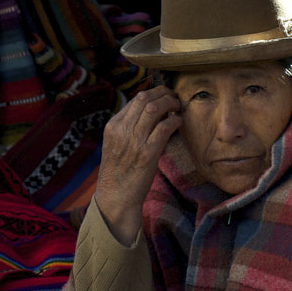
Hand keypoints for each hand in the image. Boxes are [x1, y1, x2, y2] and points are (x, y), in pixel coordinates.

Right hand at [95, 86, 180, 244]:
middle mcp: (122, 130)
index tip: (163, 97)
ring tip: (178, 106)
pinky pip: (165, 127)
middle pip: (144, 98)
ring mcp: (134, 141)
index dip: (153, 94)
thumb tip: (149, 114)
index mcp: (113, 127)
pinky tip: (178, 122)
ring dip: (170, 103)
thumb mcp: (115, 146)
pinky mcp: (148, 153)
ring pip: (155, 108)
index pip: (135, 100)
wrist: (116, 198)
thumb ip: (127, 129)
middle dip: (163, 93)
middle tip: (174, 96)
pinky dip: (174, 121)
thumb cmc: (118, 173)